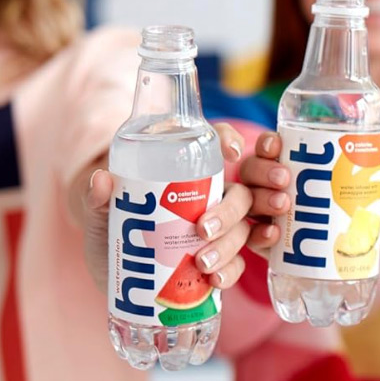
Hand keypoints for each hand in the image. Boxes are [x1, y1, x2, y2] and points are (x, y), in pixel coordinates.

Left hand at [83, 123, 249, 291]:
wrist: (112, 273)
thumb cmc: (111, 231)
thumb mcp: (101, 214)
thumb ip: (97, 199)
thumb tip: (102, 180)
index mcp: (187, 173)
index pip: (216, 144)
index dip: (229, 140)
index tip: (228, 153)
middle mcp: (210, 199)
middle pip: (239, 195)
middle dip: (229, 212)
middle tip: (203, 229)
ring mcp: (218, 232)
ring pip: (241, 231)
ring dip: (228, 246)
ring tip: (202, 263)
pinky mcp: (218, 263)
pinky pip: (236, 265)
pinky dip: (230, 272)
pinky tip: (215, 280)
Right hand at [240, 131, 379, 258]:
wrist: (346, 266)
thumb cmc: (352, 223)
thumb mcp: (369, 210)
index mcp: (291, 168)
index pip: (270, 148)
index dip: (268, 143)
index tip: (277, 143)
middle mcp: (270, 189)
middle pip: (252, 171)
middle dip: (264, 171)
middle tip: (285, 179)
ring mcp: (263, 217)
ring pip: (245, 200)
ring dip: (260, 200)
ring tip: (282, 206)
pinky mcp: (262, 244)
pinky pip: (249, 237)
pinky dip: (258, 234)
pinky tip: (274, 235)